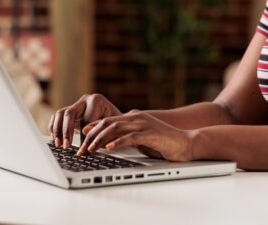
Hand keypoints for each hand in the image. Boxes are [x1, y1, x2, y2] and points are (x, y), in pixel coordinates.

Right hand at [48, 93, 121, 147]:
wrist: (115, 118)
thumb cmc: (115, 123)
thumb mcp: (110, 127)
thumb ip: (98, 132)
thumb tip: (86, 145)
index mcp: (96, 100)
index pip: (85, 119)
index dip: (83, 135)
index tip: (82, 149)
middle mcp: (84, 100)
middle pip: (69, 113)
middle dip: (66, 131)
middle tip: (66, 146)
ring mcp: (76, 104)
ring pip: (60, 114)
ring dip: (57, 130)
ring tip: (58, 144)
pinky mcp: (70, 110)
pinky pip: (57, 116)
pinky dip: (54, 126)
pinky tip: (54, 137)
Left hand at [77, 111, 195, 162]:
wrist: (186, 143)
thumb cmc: (165, 143)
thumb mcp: (142, 139)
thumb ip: (129, 138)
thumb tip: (113, 144)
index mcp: (134, 118)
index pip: (108, 120)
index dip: (93, 128)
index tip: (81, 137)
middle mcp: (137, 118)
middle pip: (108, 123)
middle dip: (92, 136)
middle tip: (81, 149)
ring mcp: (144, 124)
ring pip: (116, 129)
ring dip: (100, 140)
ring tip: (90, 149)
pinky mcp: (150, 133)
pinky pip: (131, 137)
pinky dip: (118, 142)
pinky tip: (109, 148)